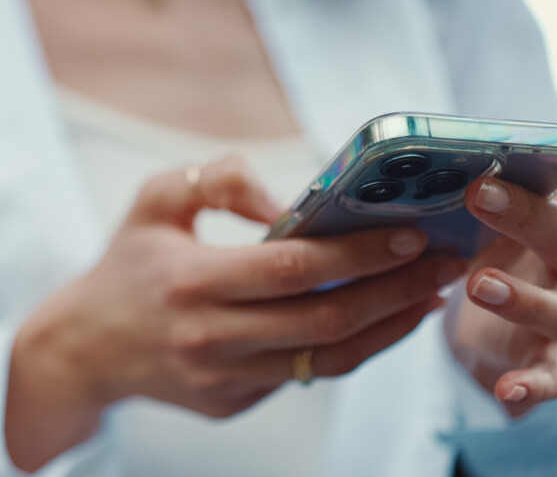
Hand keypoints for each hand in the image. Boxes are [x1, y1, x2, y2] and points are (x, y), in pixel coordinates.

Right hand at [7, 156, 465, 470]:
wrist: (85, 348)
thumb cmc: (126, 266)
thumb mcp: (154, 201)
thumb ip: (218, 182)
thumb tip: (285, 202)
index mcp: (191, 284)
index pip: (292, 270)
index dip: (358, 253)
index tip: (411, 235)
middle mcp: (211, 339)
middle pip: (325, 321)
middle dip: (396, 292)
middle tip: (445, 263)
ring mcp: (225, 379)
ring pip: (328, 361)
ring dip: (390, 327)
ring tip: (432, 294)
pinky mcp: (235, 401)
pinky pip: (310, 376)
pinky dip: (358, 348)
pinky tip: (389, 319)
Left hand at [445, 125, 556, 416]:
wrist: (492, 322)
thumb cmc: (505, 249)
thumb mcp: (501, 213)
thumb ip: (487, 186)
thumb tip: (432, 158)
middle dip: (530, 217)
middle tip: (480, 193)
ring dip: (523, 299)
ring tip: (478, 285)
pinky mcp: (549, 359)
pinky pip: (553, 377)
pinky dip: (533, 386)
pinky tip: (508, 392)